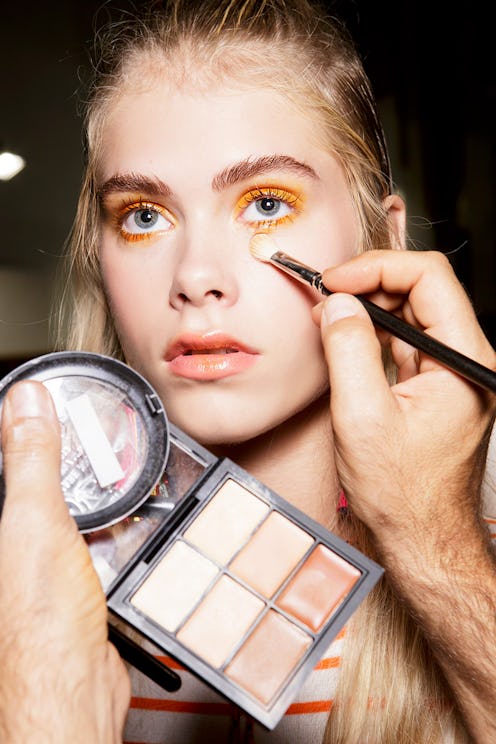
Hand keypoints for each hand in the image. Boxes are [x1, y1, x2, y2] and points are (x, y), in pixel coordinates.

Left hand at [0, 380, 129, 742]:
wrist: (75, 690)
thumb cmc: (40, 622)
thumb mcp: (34, 524)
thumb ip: (31, 460)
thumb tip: (25, 401)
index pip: (7, 455)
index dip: (29, 423)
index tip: (56, 399)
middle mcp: (10, 537)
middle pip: (41, 477)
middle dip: (69, 455)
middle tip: (96, 431)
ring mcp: (39, 557)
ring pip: (71, 504)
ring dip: (95, 490)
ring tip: (116, 471)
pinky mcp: (70, 576)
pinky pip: (92, 534)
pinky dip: (111, 523)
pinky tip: (126, 516)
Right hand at [315, 249, 495, 553]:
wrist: (422, 538)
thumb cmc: (403, 494)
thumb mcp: (363, 418)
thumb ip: (348, 351)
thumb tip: (337, 304)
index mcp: (464, 362)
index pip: (429, 280)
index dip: (377, 269)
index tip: (334, 281)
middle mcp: (465, 361)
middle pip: (421, 292)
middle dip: (369, 285)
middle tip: (323, 295)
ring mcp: (451, 373)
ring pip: (410, 315)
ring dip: (367, 307)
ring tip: (326, 315)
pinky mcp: (433, 386)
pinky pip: (403, 343)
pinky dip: (371, 333)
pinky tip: (344, 337)